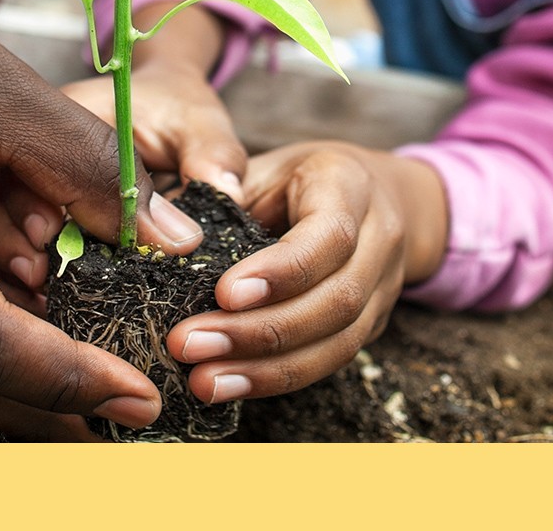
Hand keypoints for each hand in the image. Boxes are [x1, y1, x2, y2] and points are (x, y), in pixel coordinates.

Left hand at [164, 142, 448, 403]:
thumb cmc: (296, 179)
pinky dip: (277, 379)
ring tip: (204, 381)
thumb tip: (168, 231)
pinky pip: (330, 361)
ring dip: (267, 369)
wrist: (372, 196)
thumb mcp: (260, 167)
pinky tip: (229, 385)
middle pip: (336, 299)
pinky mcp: (371, 326)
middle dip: (261, 331)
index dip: (281, 271)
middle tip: (190, 345)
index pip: (330, 235)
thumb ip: (222, 192)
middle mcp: (379, 239)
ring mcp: (383, 288)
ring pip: (338, 343)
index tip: (223, 293)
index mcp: (349, 185)